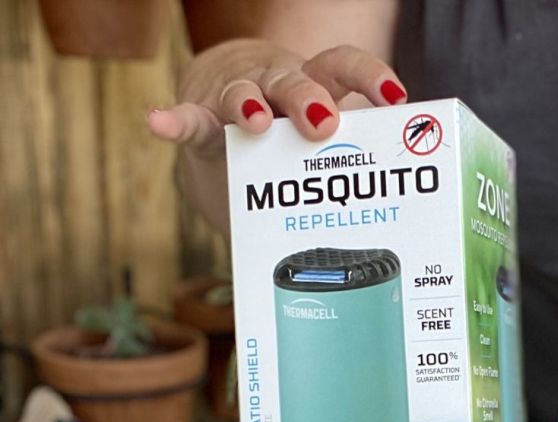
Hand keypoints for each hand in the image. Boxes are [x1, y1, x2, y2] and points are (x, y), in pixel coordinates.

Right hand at [146, 38, 405, 230]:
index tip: (394, 97)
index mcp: (314, 85)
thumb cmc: (286, 134)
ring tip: (255, 122)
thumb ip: (349, 164)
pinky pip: (190, 121)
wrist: (225, 109)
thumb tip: (399, 219)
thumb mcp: (318, 142)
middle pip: (294, 81)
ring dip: (249, 103)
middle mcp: (276, 84)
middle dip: (308, 99)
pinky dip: (174, 122)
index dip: (369, 78)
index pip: (344, 68)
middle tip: (323, 123)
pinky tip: (158, 122)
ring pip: (243, 92)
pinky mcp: (201, 118)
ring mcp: (236, 96)